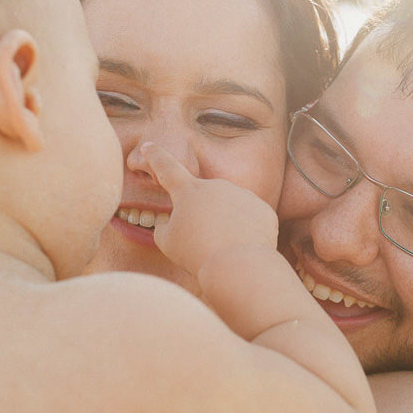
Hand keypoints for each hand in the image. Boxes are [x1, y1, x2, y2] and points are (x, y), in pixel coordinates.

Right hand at [140, 142, 278, 275]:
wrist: (239, 265)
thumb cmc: (197, 254)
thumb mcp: (167, 242)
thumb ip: (164, 227)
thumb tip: (169, 222)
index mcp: (188, 191)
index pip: (167, 168)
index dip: (156, 157)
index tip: (149, 146)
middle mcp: (217, 186)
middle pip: (204, 199)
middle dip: (202, 215)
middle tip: (202, 241)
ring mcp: (243, 195)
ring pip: (229, 209)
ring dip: (225, 224)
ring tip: (224, 247)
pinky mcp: (263, 209)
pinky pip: (250, 219)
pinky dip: (245, 232)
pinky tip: (242, 246)